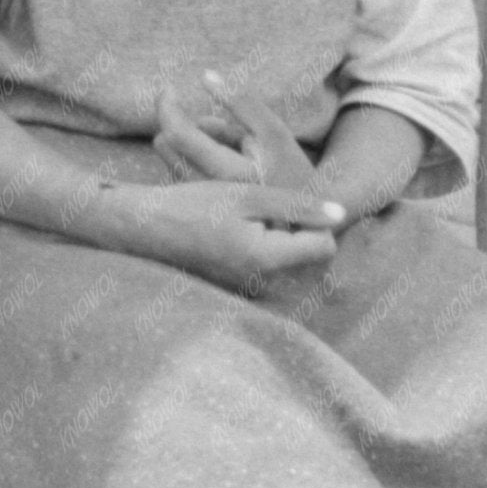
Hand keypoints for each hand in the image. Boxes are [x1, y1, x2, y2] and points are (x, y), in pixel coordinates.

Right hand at [115, 176, 343, 296]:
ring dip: (283, 239)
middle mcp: (264, 285)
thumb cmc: (195, 205)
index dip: (316, 221)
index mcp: (269, 260)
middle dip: (302, 232)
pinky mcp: (240, 289)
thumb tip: (341, 215)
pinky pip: (271, 269)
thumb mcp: (249, 195)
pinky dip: (265, 249)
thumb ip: (298, 206)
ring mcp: (251, 291)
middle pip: (311, 258)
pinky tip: (242, 232)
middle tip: (273, 209)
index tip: (293, 203)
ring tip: (254, 219)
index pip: (325, 246)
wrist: (145, 229)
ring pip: (292, 262)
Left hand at [153, 73, 335, 209]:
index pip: (178, 134)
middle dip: (184, 125)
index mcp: (226, 171)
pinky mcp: (196, 212)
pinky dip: (196, 161)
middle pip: (167, 145)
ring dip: (193, 144)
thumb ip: (241, 102)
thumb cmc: (290, 171)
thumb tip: (205, 76)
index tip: (169, 90)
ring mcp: (198, 205)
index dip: (167, 106)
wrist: (301, 223)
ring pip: (172, 159)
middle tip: (219, 126)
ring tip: (233, 149)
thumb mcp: (274, 131)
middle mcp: (206, 192)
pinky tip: (227, 167)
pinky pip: (181, 175)